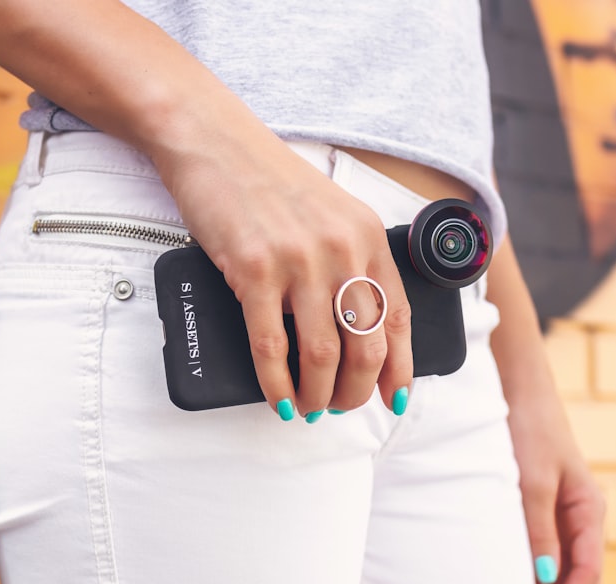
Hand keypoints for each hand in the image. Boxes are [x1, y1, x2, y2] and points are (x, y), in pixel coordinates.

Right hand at [152, 116, 413, 417]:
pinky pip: (272, 347)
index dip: (398, 369)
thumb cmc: (270, 181)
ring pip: (322, 355)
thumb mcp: (332, 215)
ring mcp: (299, 261)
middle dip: (355, 392)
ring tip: (310, 409)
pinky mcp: (254, 270)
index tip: (393, 398)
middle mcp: (343, 251)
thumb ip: (350, 264)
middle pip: (364, 347)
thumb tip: (350, 332)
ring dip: (318, 395)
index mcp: (369, 238)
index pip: (397, 319)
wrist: (216, 142)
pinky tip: (280, 399)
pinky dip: (277, 384)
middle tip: (339, 407)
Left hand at [510, 398, 604, 583]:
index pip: (588, 573)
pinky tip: (514, 580)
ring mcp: (566, 511)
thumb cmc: (528, 428)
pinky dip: (535, 568)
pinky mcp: (546, 505)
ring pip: (563, 564)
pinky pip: (547, 547)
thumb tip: (545, 577)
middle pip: (579, 576)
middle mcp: (583, 515)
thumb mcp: (532, 481)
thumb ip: (539, 529)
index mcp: (590, 509)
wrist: (519, 388)